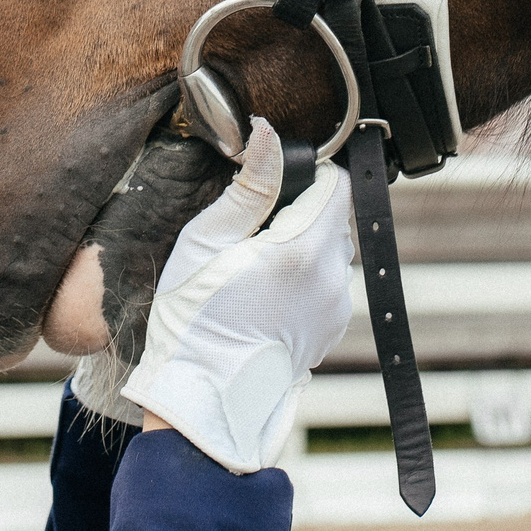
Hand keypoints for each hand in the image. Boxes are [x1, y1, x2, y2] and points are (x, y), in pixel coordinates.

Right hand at [118, 119, 358, 472]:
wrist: (205, 398)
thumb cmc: (194, 319)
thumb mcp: (206, 242)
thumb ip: (249, 186)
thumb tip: (268, 133)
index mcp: (303, 248)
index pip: (336, 184)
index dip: (308, 175)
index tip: (274, 186)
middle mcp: (332, 276)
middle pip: (336, 216)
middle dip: (304, 211)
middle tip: (256, 229)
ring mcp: (337, 306)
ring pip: (334, 251)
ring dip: (306, 246)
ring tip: (257, 265)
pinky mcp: (331, 328)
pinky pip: (329, 284)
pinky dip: (306, 278)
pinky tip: (266, 294)